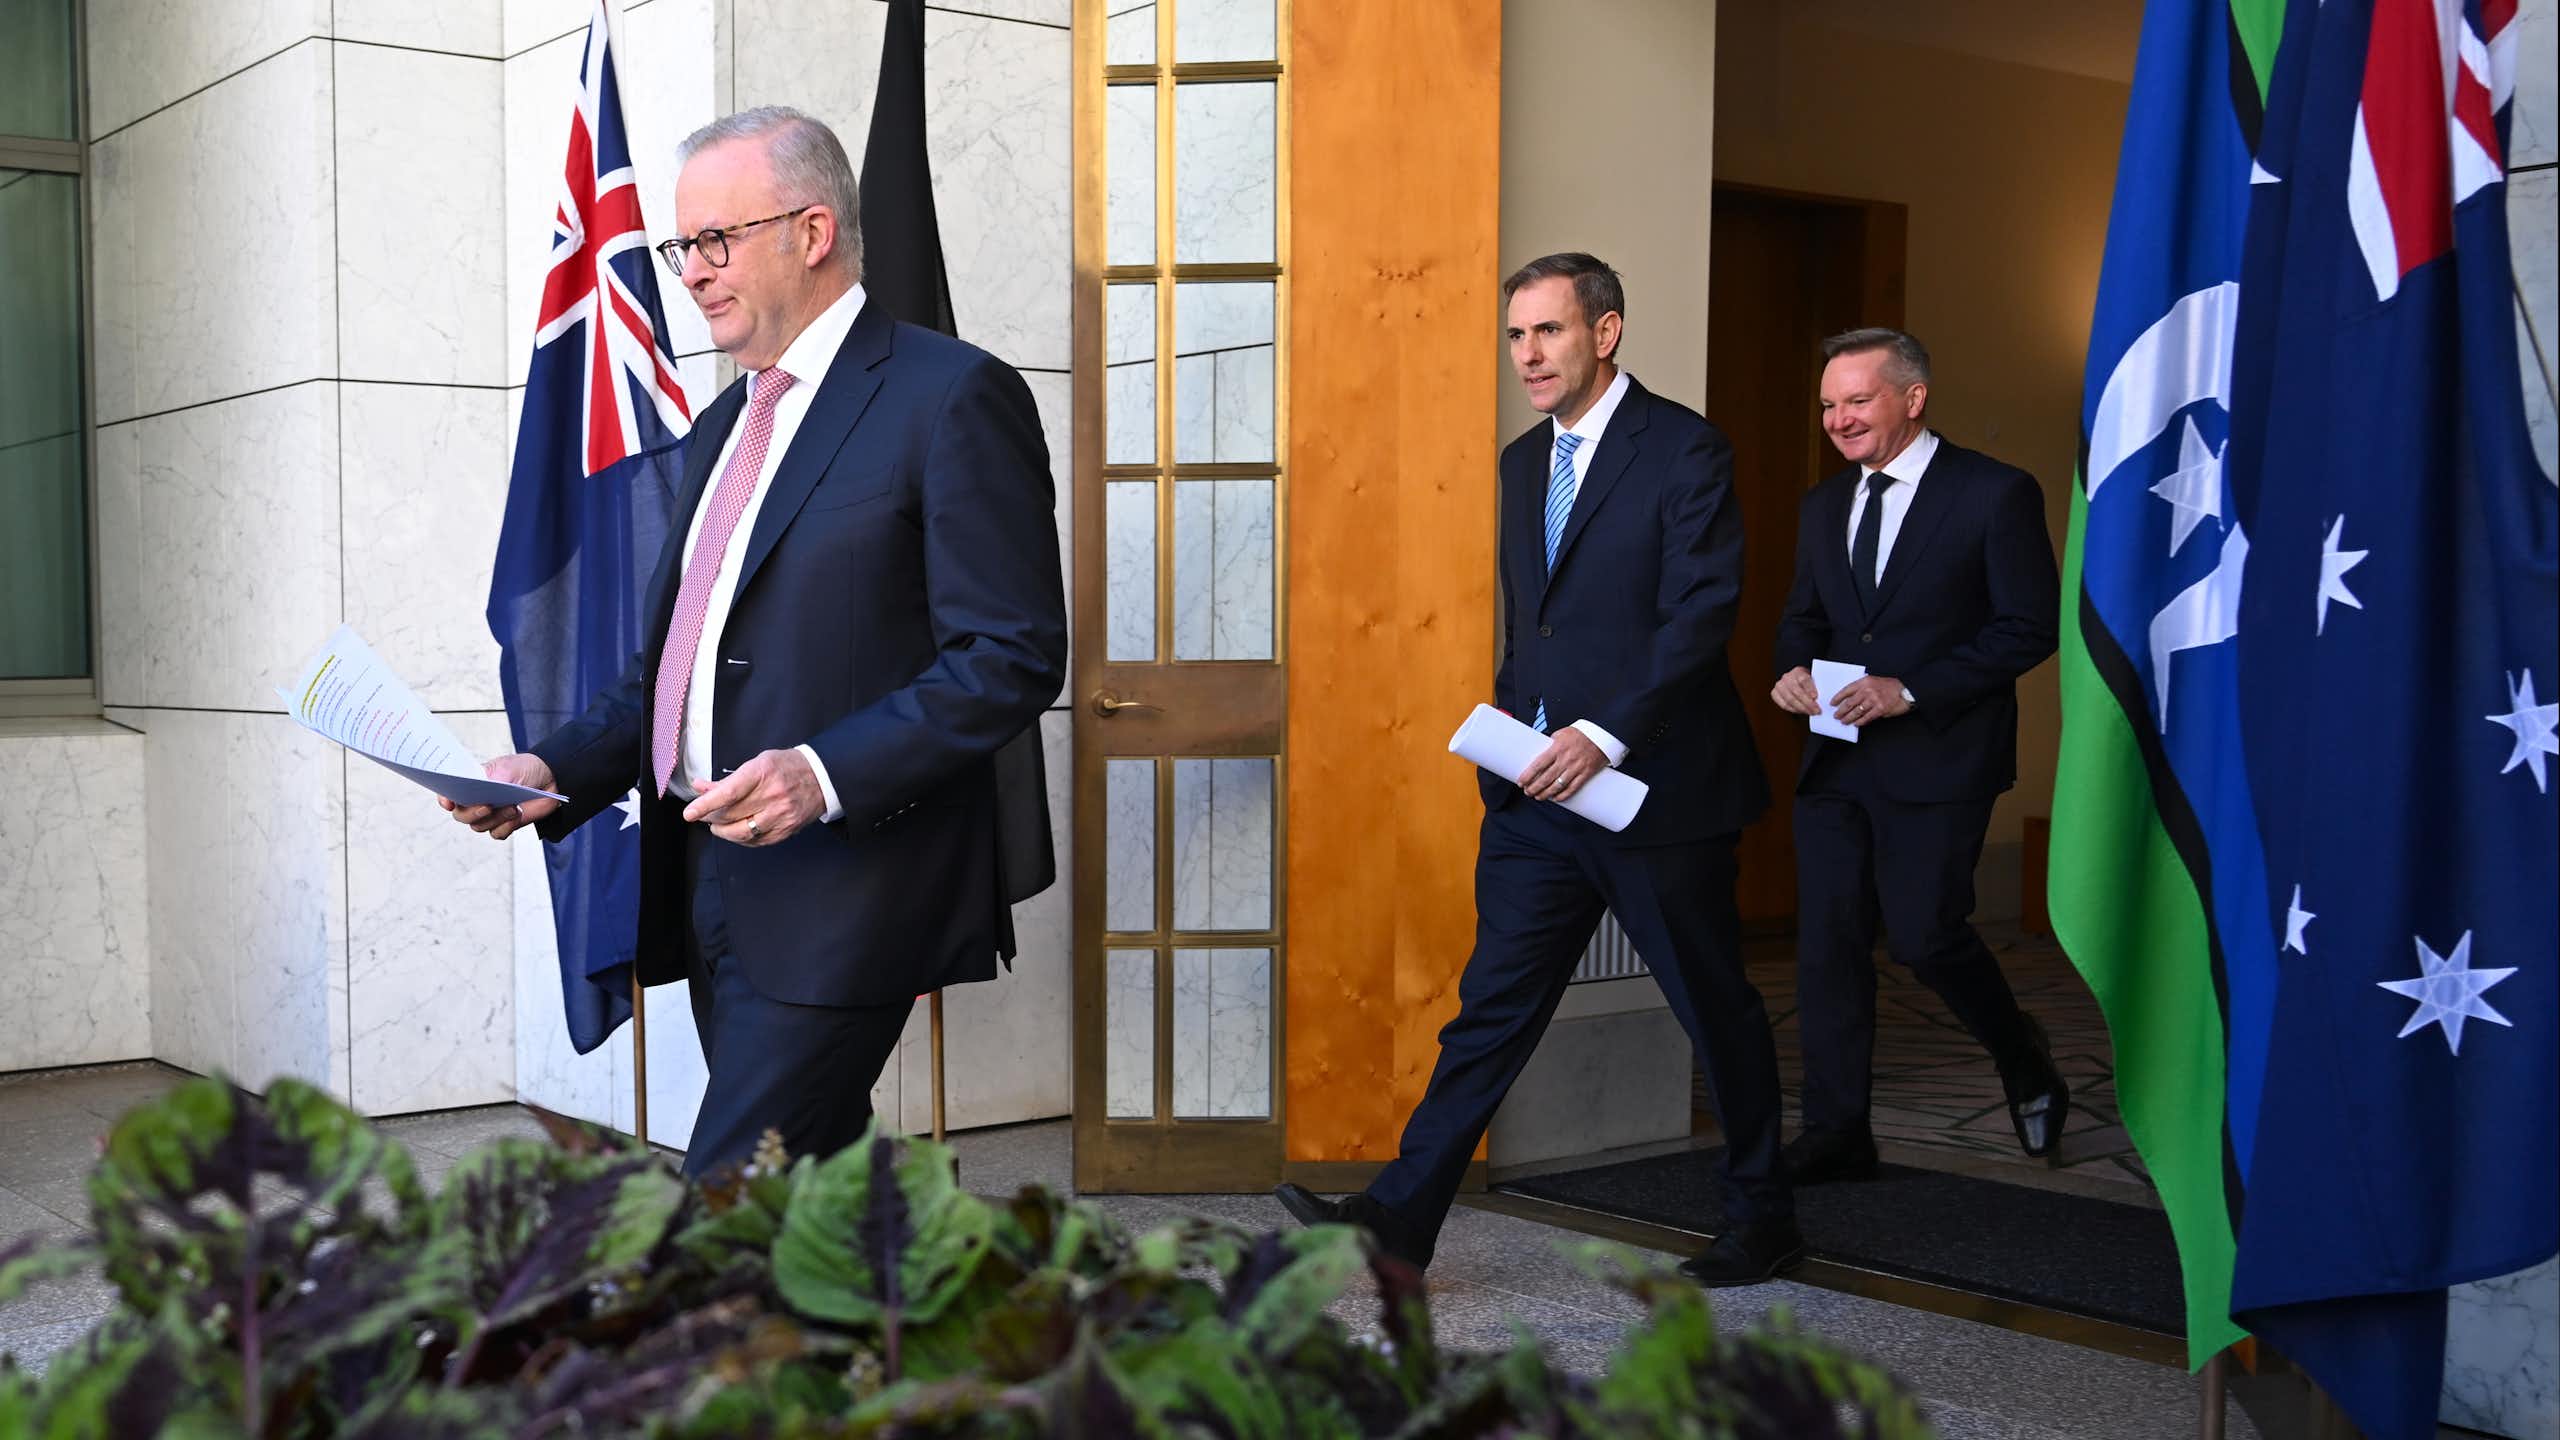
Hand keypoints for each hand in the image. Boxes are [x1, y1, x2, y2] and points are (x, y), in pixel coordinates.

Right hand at [442, 754, 560, 839]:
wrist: (551, 779)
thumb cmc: (525, 769)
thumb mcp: (507, 768)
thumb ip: (491, 779)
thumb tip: (479, 789)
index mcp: (472, 782)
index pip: (450, 793)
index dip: (445, 799)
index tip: (449, 803)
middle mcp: (477, 799)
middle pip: (461, 815)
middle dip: (472, 813)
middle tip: (487, 806)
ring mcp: (490, 814)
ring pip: (479, 826)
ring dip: (495, 818)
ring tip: (512, 807)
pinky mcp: (504, 824)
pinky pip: (497, 833)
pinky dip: (506, 826)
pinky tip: (517, 814)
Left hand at [682, 748, 825, 846]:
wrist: (822, 777)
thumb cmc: (786, 767)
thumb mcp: (757, 763)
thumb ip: (728, 779)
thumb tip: (700, 788)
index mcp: (762, 773)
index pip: (728, 793)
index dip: (705, 805)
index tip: (689, 813)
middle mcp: (773, 795)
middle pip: (731, 815)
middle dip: (711, 817)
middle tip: (704, 815)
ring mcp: (781, 814)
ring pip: (741, 832)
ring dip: (723, 831)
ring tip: (718, 826)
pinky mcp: (787, 829)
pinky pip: (756, 841)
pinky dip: (741, 838)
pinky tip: (737, 831)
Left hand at [1515, 728, 1607, 803]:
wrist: (1602, 735)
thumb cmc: (1581, 734)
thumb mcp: (1562, 733)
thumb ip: (1550, 743)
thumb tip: (1540, 751)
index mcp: (1557, 748)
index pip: (1538, 764)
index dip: (1528, 776)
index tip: (1521, 782)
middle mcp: (1566, 759)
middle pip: (1546, 778)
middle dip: (1534, 787)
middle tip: (1528, 792)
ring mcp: (1576, 767)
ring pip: (1558, 785)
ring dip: (1546, 793)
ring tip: (1538, 797)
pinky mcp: (1586, 774)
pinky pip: (1573, 788)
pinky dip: (1563, 795)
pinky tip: (1556, 798)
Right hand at [1771, 666, 1819, 715]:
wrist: (1793, 680)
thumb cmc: (1806, 682)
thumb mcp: (1812, 680)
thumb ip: (1815, 687)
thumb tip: (1818, 699)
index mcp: (1798, 671)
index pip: (1803, 679)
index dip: (1809, 688)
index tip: (1815, 697)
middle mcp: (1787, 677)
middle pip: (1796, 691)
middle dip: (1807, 703)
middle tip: (1816, 710)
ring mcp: (1779, 685)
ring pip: (1790, 699)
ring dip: (1801, 708)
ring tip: (1810, 712)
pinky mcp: (1774, 694)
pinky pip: (1784, 704)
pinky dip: (1793, 710)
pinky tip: (1801, 711)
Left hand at [1828, 676, 1911, 727]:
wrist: (1905, 690)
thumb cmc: (1888, 686)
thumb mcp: (1873, 682)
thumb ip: (1861, 688)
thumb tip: (1848, 699)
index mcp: (1864, 681)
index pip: (1846, 690)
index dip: (1838, 698)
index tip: (1832, 703)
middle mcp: (1868, 690)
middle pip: (1849, 702)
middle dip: (1841, 711)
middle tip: (1836, 716)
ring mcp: (1874, 700)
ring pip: (1856, 711)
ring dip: (1848, 718)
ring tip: (1843, 721)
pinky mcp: (1880, 709)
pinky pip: (1866, 717)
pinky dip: (1860, 722)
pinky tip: (1856, 724)